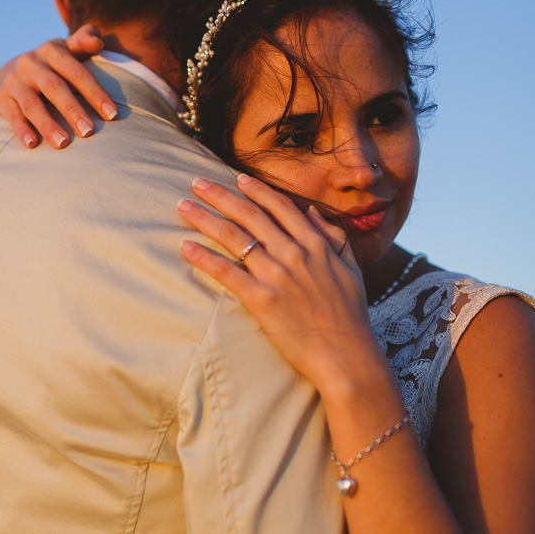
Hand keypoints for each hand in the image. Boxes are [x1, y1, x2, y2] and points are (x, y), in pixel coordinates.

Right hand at [0, 24, 117, 148]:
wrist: (8, 71)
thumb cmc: (51, 65)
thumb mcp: (66, 49)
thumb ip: (84, 41)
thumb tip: (98, 41)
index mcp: (52, 51)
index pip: (77, 71)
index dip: (95, 92)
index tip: (112, 115)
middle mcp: (31, 63)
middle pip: (54, 87)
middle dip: (72, 110)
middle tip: (88, 132)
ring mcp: (14, 80)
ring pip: (32, 104)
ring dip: (47, 124)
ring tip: (63, 144)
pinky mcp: (0, 97)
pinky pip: (12, 114)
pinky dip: (22, 129)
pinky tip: (32, 144)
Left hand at [177, 173, 384, 391]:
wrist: (347, 355)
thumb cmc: (350, 315)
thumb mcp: (351, 268)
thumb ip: (335, 237)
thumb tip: (313, 213)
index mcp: (315, 244)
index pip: (280, 206)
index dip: (256, 190)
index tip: (237, 178)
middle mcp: (294, 253)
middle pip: (249, 215)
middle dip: (220, 195)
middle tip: (197, 182)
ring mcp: (276, 276)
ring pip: (233, 237)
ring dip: (205, 218)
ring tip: (182, 207)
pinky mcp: (261, 300)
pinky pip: (226, 272)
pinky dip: (204, 257)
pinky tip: (185, 247)